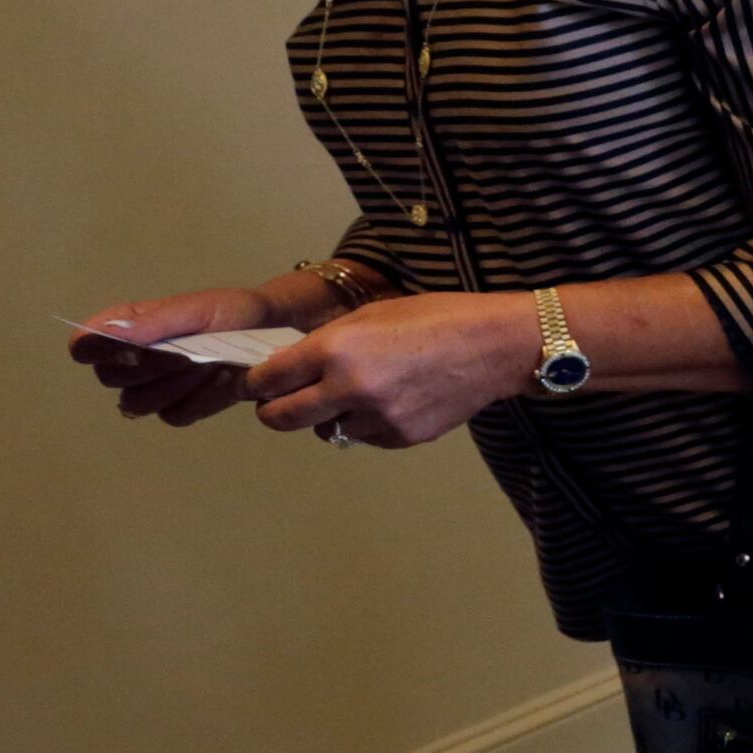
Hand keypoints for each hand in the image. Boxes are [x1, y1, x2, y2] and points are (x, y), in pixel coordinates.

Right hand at [69, 284, 285, 427]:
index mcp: (126, 327)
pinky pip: (174, 415)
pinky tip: (223, 380)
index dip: (101, 351)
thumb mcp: (200, 308)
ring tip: (210, 363)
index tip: (137, 348)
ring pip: (138, 403)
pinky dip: (199, 399)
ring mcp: (154, 388)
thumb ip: (156, 321)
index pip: (84, 346)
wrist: (276, 333)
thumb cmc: (232, 313)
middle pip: (111, 378)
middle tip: (190, 352)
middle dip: (152, 366)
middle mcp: (131, 360)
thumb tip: (108, 332)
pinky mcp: (181, 408)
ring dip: (176, 384)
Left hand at [246, 292, 536, 448]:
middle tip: (280, 402)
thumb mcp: (373, 314)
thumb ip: (328, 342)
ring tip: (356, 395)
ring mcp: (375, 419)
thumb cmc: (437, 316)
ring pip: (324, 431)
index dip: (256, 382)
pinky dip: (366, 424)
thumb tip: (291, 367)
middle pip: (281, 418)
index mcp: (337, 348)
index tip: (257, 383)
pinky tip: (392, 401)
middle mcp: (349, 388)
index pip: (268, 379)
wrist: (497, 346)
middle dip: (272, 410)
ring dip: (328, 417)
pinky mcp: (399, 438)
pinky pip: (363, 437)